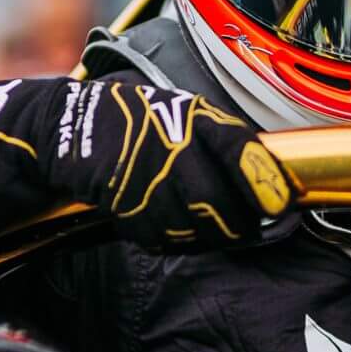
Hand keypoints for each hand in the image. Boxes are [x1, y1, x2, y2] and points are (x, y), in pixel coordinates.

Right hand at [41, 82, 290, 249]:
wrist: (69, 128)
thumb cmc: (139, 123)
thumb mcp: (185, 113)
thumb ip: (225, 142)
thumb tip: (272, 178)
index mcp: (193, 116)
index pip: (238, 147)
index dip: (262, 180)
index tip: (281, 203)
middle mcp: (170, 141)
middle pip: (216, 200)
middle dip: (236, 224)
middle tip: (246, 231)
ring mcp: (144, 172)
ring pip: (188, 224)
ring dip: (201, 234)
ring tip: (203, 226)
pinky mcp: (121, 199)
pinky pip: (158, 235)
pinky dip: (168, 238)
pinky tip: (166, 222)